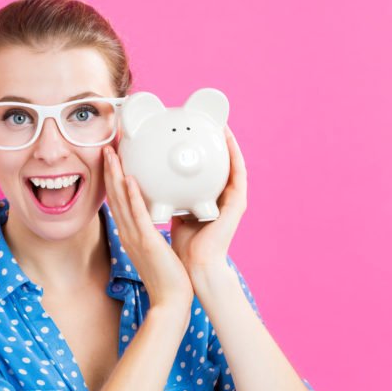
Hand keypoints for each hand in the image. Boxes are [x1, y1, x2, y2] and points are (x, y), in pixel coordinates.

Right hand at [102, 145, 193, 311]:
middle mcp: (128, 233)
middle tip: (107, 147)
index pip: (117, 200)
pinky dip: (132, 196)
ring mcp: (135, 237)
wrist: (171, 301)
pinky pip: (138, 215)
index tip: (112, 158)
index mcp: (130, 233)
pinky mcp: (146, 242)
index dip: (112, 178)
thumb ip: (150, 231)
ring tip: (111, 154)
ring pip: (121, 201)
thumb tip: (154, 215)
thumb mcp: (154, 248)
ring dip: (115, 176)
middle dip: (109, 170)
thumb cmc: (167, 277)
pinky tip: (129, 179)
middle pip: (113, 196)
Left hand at [170, 124, 247, 273]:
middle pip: (222, 165)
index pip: (208, 171)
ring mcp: (233, 200)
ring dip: (229, 144)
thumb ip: (171, 199)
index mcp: (210, 199)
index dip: (203, 152)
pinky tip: (227, 140)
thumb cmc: (184, 246)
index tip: (194, 133)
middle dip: (216, 144)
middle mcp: (224, 197)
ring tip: (222, 124)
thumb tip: (153, 184)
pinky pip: (238, 174)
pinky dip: (234, 156)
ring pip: (233, 165)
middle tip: (209, 122)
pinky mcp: (237, 204)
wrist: (196, 267)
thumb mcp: (176, 214)